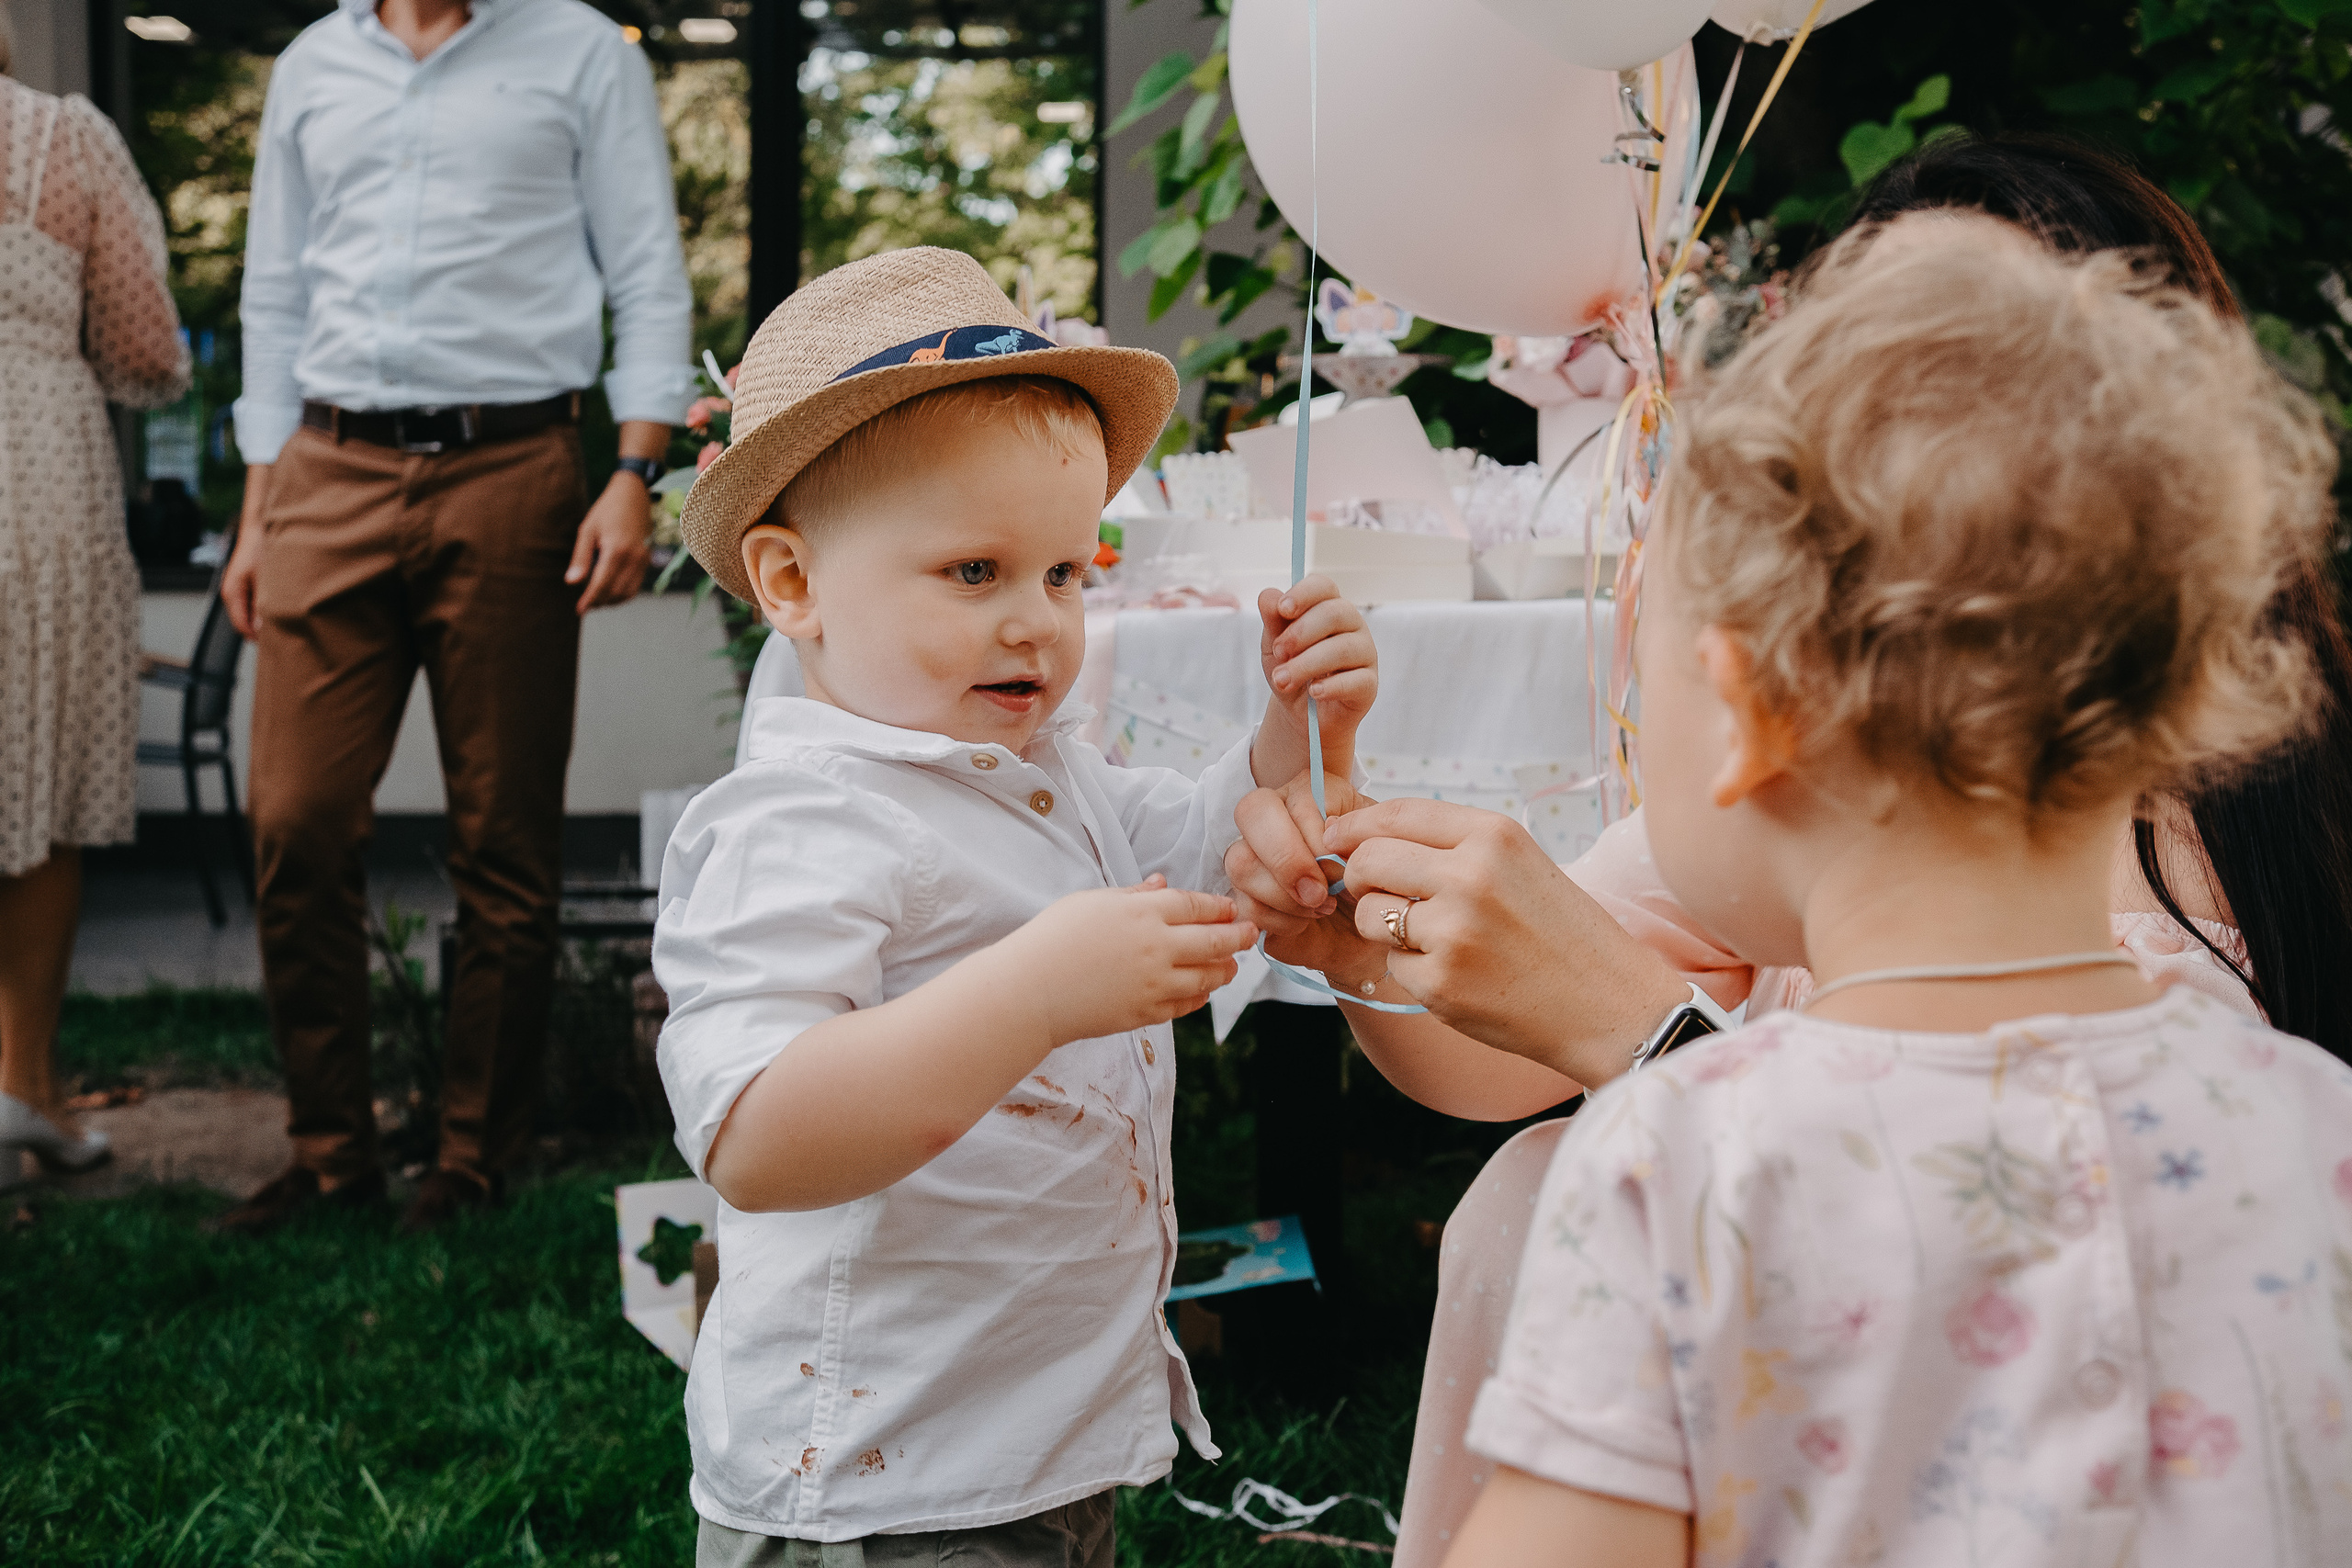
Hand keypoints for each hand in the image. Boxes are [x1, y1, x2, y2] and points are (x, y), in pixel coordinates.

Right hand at [221, 462, 272, 639]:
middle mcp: (233, 592)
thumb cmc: (262, 547)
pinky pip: (256, 604)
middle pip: (247, 623)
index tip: (280, 644)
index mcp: (232, 594)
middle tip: (288, 635)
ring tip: (289, 621)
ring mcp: (240, 588)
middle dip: (264, 631)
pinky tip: (284, 607)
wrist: (261, 526)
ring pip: (252, 614)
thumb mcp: (267, 580)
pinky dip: (267, 609)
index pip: (242, 628)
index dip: (260, 639)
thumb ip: (264, 605)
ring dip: (267, 619)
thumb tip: (264, 629)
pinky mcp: (248, 583)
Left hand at [567, 472, 652, 613]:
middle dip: (599, 602)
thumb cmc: (607, 510)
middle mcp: (633, 557)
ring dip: (611, 601)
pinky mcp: (647, 560)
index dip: (590, 599)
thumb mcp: (587, 530)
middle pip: (615, 592)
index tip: (580, 610)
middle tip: (585, 605)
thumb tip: (572, 583)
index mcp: (616, 549)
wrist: (634, 495)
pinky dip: (622, 593)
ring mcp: (643, 560)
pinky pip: (635, 585)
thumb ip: (581, 557)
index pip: (602, 584)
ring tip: (596, 600)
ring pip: (628, 593)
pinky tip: (609, 591)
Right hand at [998, 875, 1256, 1044]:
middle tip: (1251, 934)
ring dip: (1225, 969)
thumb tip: (1162, 884)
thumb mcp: (1091, 902)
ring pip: (1208, 975)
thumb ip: (1133, 894)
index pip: (1196, 906)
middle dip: (1239, 937)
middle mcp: (1157, 946)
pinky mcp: (1148, 1012)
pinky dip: (1200, 996)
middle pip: (1215, 940)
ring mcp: (1156, 982)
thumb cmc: (1053, 939)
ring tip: (1231, 966)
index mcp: (1143, 911)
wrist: (1031, 990)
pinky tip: (1203, 990)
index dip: (1220, 907)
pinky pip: (1187, 1003)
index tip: (1233, 909)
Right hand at [1225, 772, 1391, 989]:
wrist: (1375, 923)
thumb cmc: (1377, 876)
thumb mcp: (1382, 847)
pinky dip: (1280, 921)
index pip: (1296, 798)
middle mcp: (1272, 817)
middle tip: (1320, 893)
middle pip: (1251, 813)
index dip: (1318, 838)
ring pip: (1241, 864)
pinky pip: (1246, 905)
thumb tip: (1328, 830)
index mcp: (1308, 793)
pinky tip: (1305, 922)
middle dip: (1288, 860)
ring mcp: (1251, 856)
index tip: (1345, 867)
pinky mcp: (1246, 897)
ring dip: (1286, 896)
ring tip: (1322, 907)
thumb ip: (1361, 832)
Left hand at [1254, 576, 1376, 780]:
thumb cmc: (1290, 669)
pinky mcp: (1369, 684)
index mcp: (1328, 607)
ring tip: (1282, 680)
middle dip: (1301, 633)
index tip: (1282, 609)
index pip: (1324, 586)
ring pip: (1342, 648)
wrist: (1300, 713)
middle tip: (1278, 653)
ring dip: (1306, 664)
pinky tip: (1313, 692)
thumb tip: (1268, 595)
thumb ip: (1272, 621)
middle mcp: (1352, 625)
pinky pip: (1356, 680)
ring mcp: (1365, 653)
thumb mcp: (1273, 646)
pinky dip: (1331, 686)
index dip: (1304, 594)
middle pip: (1335, 613)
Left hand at [1326, 799, 1689, 1087]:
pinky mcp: (1440, 983)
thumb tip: (1369, 838)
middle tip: (1375, 895)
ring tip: (1432, 939)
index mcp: (1494, 836)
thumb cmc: (1565, 934)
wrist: (1612, 1006)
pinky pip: (1393, 964)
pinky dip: (1413, 971)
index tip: (1336, 836)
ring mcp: (1453, 931)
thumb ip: (1454, 847)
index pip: (1399, 812)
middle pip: (1368, 860)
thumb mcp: (1521, 865)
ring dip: (1383, 927)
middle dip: (1359, 878)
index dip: (1356, 824)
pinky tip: (1459, 975)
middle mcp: (1471, 875)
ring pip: (1368, 914)